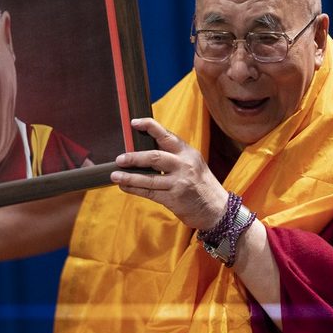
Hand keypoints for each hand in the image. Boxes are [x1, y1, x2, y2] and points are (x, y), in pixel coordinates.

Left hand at [110, 118, 227, 229]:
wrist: (217, 210)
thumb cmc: (202, 185)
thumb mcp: (194, 164)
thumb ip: (174, 156)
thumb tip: (145, 151)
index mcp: (188, 152)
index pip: (167, 135)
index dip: (149, 127)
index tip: (134, 123)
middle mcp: (184, 165)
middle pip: (155, 157)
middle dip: (134, 157)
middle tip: (119, 159)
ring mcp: (180, 182)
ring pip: (149, 178)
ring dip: (129, 177)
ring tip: (115, 175)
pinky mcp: (174, 198)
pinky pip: (150, 193)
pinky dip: (135, 189)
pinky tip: (124, 187)